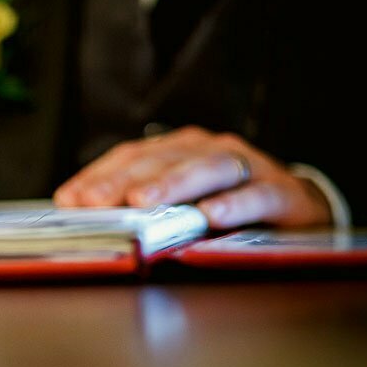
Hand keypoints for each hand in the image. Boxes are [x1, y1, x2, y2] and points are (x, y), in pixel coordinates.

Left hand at [53, 126, 331, 227]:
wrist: (296, 209)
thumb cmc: (225, 206)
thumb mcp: (177, 206)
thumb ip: (136, 209)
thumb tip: (80, 217)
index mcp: (177, 150)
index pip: (130, 157)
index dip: (99, 176)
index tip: (71, 199)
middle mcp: (208, 149)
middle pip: (162, 160)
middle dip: (124, 181)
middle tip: (97, 201)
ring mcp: (247, 166)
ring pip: (206, 169)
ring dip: (171, 185)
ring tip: (143, 202)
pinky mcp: (281, 191)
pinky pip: (256, 195)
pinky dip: (234, 204)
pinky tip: (212, 216)